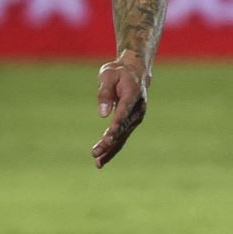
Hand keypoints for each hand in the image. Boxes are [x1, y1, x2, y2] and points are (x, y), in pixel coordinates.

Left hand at [91, 52, 149, 168]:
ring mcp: (136, 117)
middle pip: (122, 129)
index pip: (123, 114)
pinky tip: (102, 159)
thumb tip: (102, 114)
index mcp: (132, 95)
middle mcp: (137, 109)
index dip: (116, 127)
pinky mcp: (131, 122)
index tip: (107, 138)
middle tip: (95, 154)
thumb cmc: (118, 71)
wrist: (135, 71)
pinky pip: (122, 137)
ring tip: (98, 163)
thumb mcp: (108, 74)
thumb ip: (104, 92)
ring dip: (111, 149)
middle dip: (109, 143)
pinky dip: (113, 147)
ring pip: (123, 136)